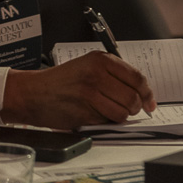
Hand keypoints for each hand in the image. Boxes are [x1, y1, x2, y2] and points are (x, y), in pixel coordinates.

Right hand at [0, 51, 155, 130]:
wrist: (32, 93)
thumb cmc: (60, 82)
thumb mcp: (87, 66)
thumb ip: (113, 75)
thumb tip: (140, 93)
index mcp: (100, 59)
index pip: (137, 77)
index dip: (147, 93)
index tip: (150, 102)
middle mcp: (97, 73)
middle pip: (133, 96)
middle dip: (134, 107)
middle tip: (128, 110)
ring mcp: (91, 92)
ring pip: (123, 111)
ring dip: (121, 116)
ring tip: (108, 112)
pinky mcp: (85, 110)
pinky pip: (109, 121)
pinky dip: (108, 122)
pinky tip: (97, 115)